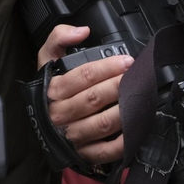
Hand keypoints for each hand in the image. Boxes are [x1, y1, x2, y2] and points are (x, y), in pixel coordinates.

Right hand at [37, 25, 130, 166]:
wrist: (44, 124)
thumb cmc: (51, 89)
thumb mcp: (46, 59)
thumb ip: (59, 37)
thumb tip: (81, 31)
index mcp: (54, 90)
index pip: (83, 76)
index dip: (107, 67)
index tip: (126, 61)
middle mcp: (61, 114)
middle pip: (94, 98)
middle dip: (118, 85)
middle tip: (137, 76)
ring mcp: (73, 136)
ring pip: (101, 123)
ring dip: (123, 110)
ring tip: (139, 97)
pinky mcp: (84, 153)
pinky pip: (105, 150)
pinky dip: (122, 141)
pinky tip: (134, 127)